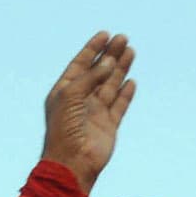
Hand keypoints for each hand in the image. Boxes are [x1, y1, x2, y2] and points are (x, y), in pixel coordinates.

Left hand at [37, 34, 137, 196]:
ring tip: (130, 51)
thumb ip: (90, 77)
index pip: (80, 65)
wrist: (72, 162)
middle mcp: (80, 100)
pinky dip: (125, 93)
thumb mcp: (72, 95)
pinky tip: (131, 80)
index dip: (92, 49)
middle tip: (122, 39)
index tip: (104, 35)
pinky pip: (119, 105)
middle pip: (98, 72)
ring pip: (111, 85)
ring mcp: (95, 112)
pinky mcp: (109, 125)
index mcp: (65, 92)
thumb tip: (108, 62)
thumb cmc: (64, 128)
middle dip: (110, 55)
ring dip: (120, 68)